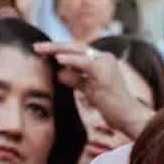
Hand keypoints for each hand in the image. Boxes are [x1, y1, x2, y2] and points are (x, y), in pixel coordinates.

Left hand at [34, 42, 152, 140]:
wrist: (128, 117)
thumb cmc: (110, 106)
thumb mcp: (88, 89)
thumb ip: (75, 79)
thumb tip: (59, 72)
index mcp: (101, 60)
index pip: (76, 50)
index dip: (58, 49)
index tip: (41, 51)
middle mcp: (104, 58)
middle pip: (75, 46)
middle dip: (54, 46)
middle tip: (35, 47)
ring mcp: (106, 63)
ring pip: (78, 50)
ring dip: (57, 49)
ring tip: (41, 50)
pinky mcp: (105, 73)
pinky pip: (85, 63)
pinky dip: (71, 60)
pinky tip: (58, 59)